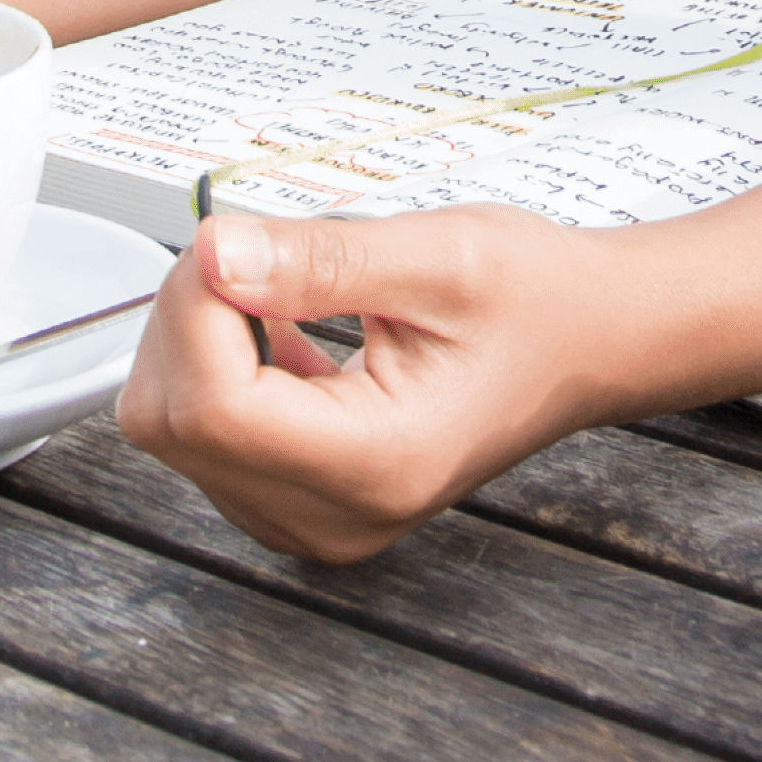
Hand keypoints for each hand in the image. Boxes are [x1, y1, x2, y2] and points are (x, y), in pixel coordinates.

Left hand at [118, 204, 632, 563]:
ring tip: (279, 293)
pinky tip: (282, 335)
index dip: (195, 306)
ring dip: (198, 341)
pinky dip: (216, 371)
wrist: (590, 343)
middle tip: (257, 253)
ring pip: (172, 430)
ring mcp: (312, 522)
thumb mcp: (437, 255)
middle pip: (171, 423)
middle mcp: (335, 516)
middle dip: (187, 317)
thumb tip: (213, 255)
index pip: (210, 406)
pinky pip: (202, 441)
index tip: (236, 238)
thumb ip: (317, 260)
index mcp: (375, 465)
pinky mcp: (298, 505)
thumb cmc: (537, 301)